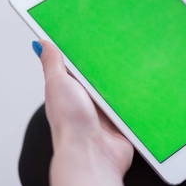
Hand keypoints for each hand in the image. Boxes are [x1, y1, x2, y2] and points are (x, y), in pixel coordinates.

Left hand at [37, 40, 132, 176]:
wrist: (92, 154)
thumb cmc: (70, 123)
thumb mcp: (58, 84)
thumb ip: (52, 63)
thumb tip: (40, 43)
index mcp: (70, 89)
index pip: (79, 64)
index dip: (85, 49)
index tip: (95, 31)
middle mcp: (88, 100)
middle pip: (101, 75)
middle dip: (110, 62)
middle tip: (122, 41)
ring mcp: (106, 111)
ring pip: (118, 88)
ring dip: (125, 79)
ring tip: (137, 58)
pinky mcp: (122, 120)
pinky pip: (131, 103)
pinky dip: (137, 96)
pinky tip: (145, 83)